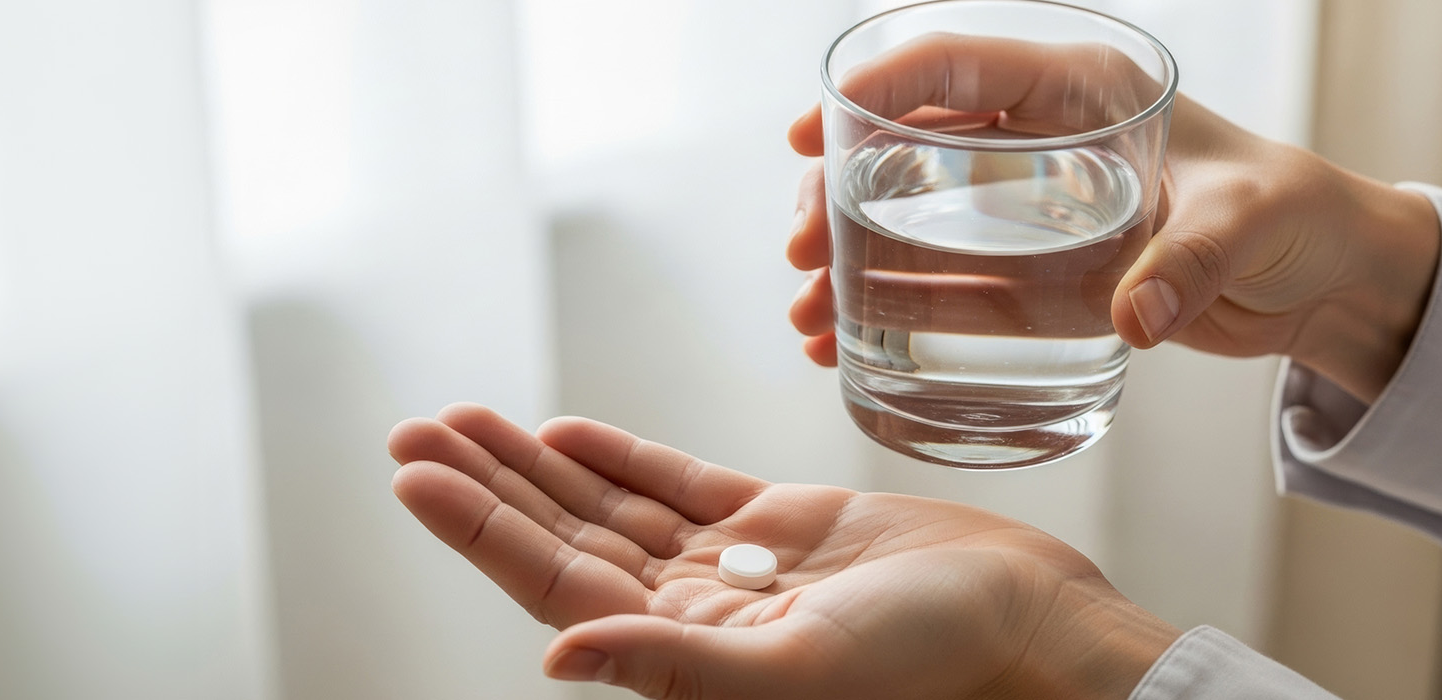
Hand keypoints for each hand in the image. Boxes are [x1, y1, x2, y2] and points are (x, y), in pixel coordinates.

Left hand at [389, 403, 1179, 699]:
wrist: (1028, 625)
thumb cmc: (930, 663)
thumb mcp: (795, 669)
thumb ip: (672, 664)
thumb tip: (554, 654)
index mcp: (687, 656)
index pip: (556, 585)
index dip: (482, 530)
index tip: (416, 476)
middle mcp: (696, 614)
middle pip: (566, 541)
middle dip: (487, 486)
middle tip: (413, 430)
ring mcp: (735, 567)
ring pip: (610, 509)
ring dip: (538, 465)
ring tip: (465, 420)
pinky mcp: (782, 526)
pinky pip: (679, 487)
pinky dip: (621, 458)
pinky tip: (567, 431)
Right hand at [787, 37, 1441, 402]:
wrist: (1329, 279)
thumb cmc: (1299, 216)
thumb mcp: (1250, 223)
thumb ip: (1194, 263)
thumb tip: (1138, 316)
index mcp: (1083, 90)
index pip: (957, 70)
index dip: (875, 90)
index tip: (811, 132)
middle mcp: (1044, 142)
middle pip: (909, 148)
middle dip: (837, 193)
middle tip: (801, 251)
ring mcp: (1035, 212)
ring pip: (913, 221)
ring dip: (849, 262)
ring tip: (808, 316)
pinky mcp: (1043, 277)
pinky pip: (950, 289)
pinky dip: (894, 310)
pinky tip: (846, 341)